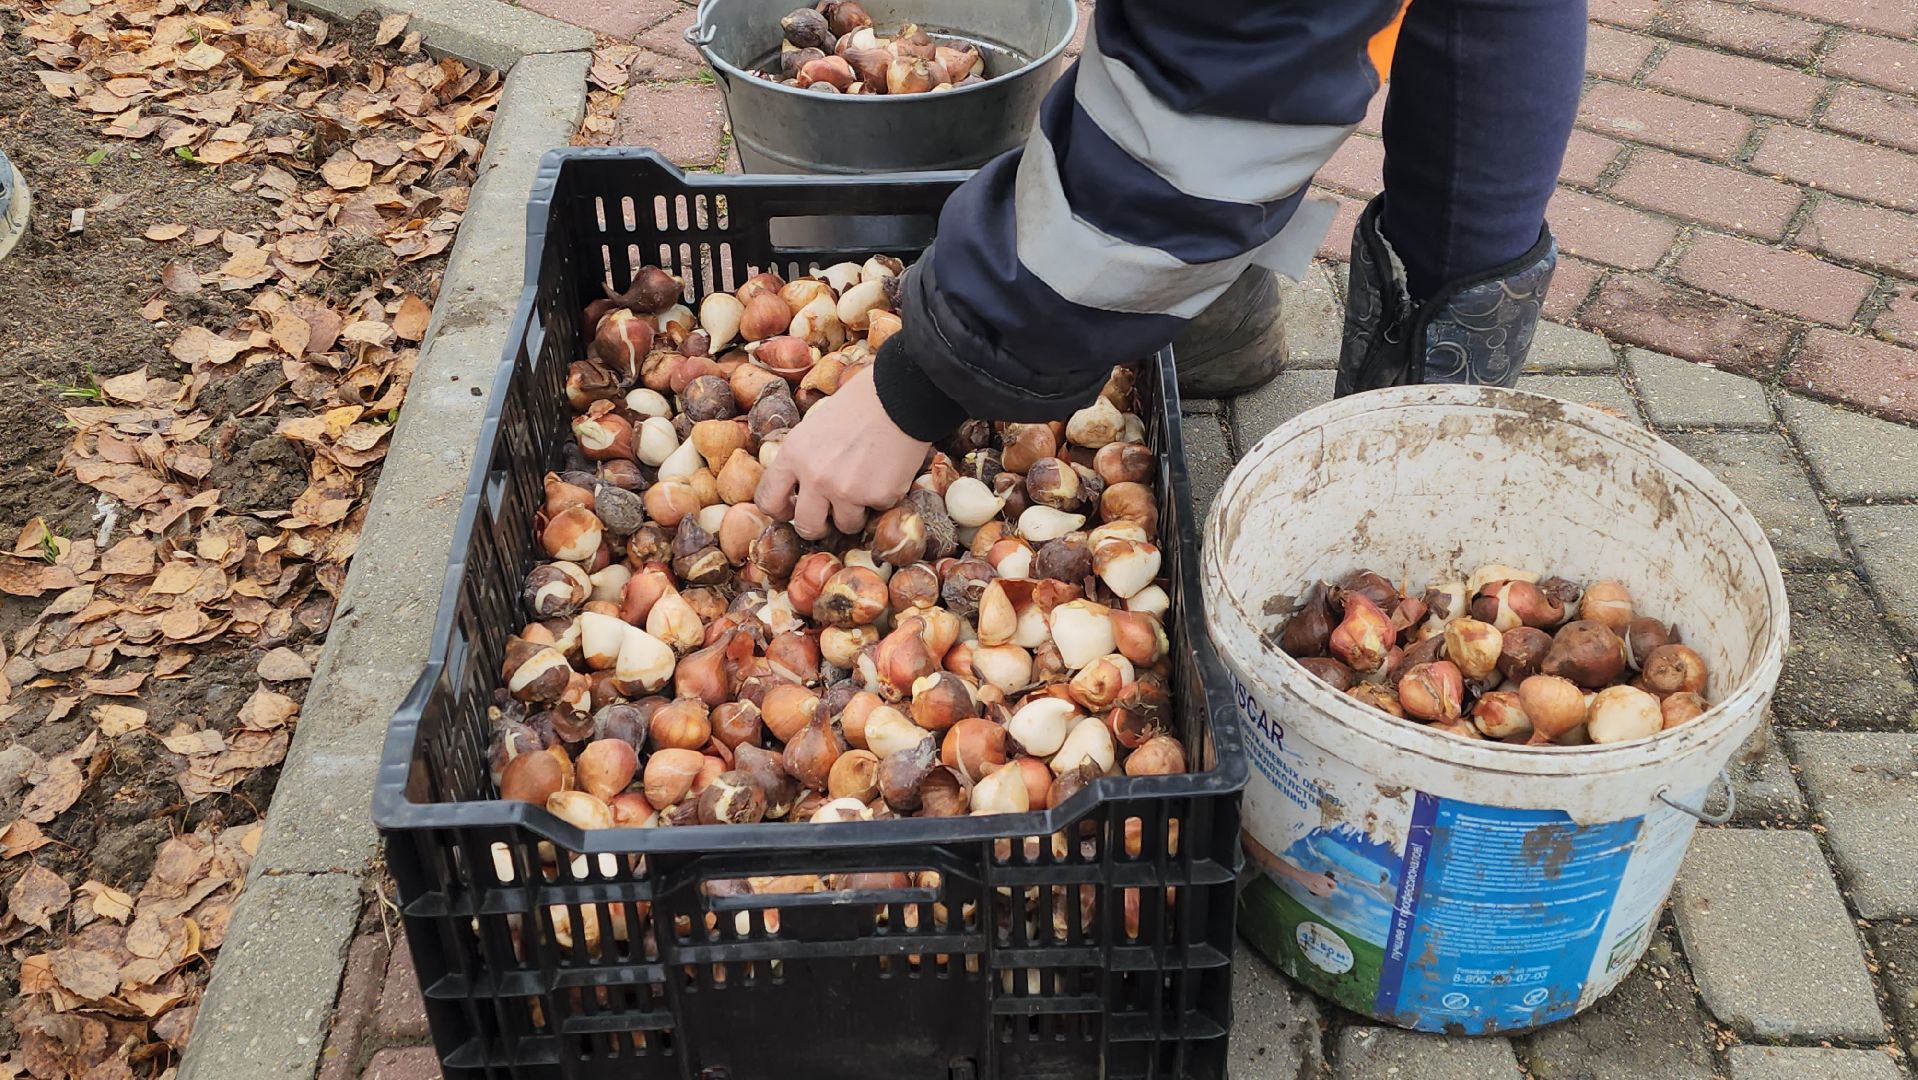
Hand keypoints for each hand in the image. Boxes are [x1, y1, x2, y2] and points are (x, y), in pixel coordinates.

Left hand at [754, 365, 931, 539]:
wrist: (900, 395)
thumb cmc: (859, 403)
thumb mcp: (814, 426)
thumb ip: (803, 458)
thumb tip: (801, 486)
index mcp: (793, 454)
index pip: (768, 499)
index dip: (780, 511)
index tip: (791, 512)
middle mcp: (815, 477)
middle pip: (806, 525)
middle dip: (817, 527)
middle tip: (828, 520)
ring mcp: (846, 490)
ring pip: (846, 525)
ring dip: (856, 512)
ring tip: (867, 486)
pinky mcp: (878, 496)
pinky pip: (878, 508)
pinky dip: (884, 495)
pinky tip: (888, 470)